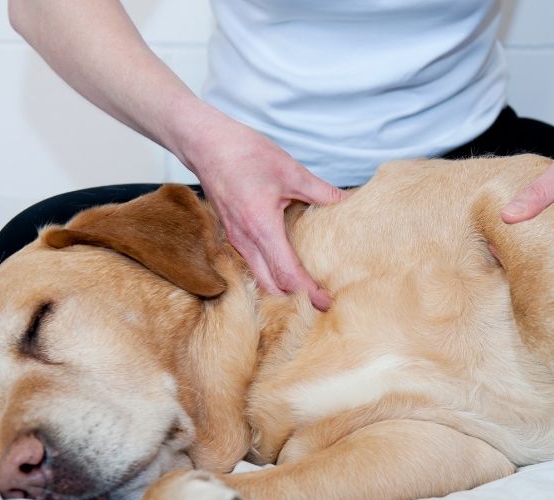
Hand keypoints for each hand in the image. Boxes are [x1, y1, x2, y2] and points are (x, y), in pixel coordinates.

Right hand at [181, 111, 343, 309]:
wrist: (205, 143)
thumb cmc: (244, 153)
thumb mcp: (290, 170)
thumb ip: (321, 191)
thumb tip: (348, 201)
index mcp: (261, 227)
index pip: (287, 274)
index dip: (308, 293)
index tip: (326, 303)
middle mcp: (245, 240)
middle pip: (272, 286)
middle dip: (296, 299)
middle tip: (321, 302)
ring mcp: (236, 240)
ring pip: (260, 278)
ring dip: (283, 289)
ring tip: (307, 290)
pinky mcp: (233, 235)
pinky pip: (253, 265)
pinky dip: (270, 275)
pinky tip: (287, 268)